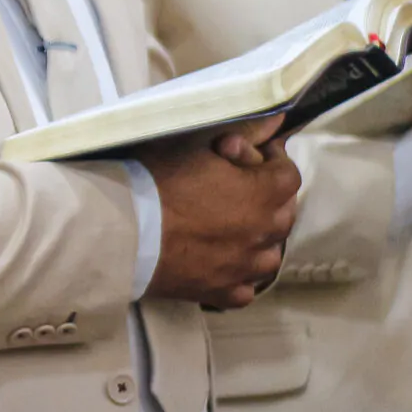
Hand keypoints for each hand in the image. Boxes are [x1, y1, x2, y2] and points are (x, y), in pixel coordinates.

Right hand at [137, 116, 302, 308]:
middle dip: (267, 196)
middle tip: (236, 186)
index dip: (270, 160)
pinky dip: (240, 275)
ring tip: (234, 228)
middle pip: (284, 214)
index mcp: (262, 195)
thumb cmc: (158, 181)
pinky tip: (222, 264)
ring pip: (270, 255)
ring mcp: (244, 269)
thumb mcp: (196, 146)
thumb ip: (245, 133)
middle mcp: (262, 235)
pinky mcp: (220, 293)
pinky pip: (245, 287)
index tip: (245, 154)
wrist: (122, 231)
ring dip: (260, 238)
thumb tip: (277, 119)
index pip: (288, 174)